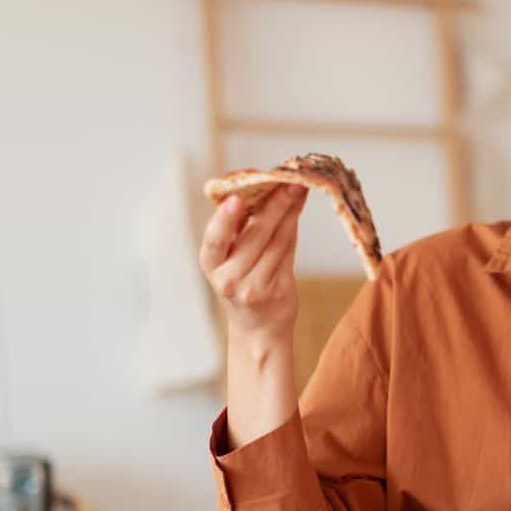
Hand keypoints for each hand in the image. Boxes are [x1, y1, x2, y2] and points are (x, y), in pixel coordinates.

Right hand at [198, 184, 306, 342]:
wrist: (258, 330)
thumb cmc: (244, 284)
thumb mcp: (232, 259)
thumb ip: (243, 228)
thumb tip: (263, 188)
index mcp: (211, 265)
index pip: (214, 240)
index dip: (224, 219)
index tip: (236, 198)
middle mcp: (229, 278)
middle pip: (255, 235)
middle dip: (273, 204)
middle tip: (289, 181)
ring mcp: (254, 287)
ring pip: (276, 241)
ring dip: (289, 212)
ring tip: (299, 188)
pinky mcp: (277, 291)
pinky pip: (288, 252)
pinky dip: (293, 228)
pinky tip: (298, 210)